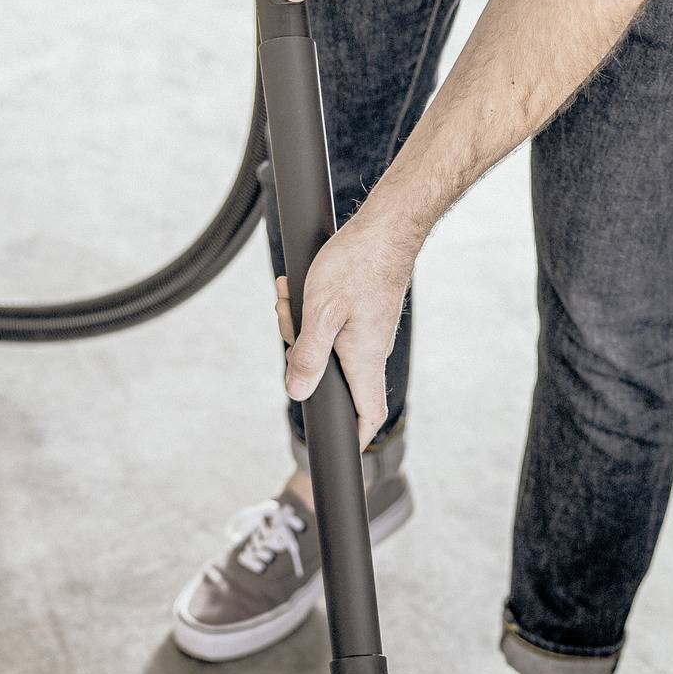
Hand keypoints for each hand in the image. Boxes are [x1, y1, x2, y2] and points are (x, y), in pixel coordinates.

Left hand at [275, 199, 420, 447]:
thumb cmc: (355, 265)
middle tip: (286, 323)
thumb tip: (297, 392)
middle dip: (302, 361)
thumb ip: (308, 356)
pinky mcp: (365, 315)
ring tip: (287, 297)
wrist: (386, 227)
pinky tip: (298, 290)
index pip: (366, 417)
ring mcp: (369, 334)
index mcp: (364, 362)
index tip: (337, 446)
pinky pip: (334, 327)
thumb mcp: (320, 312)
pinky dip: (313, 314)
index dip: (353, 436)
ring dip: (302, 329)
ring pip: (329, 348)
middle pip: (336, 380)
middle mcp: (371, 353)